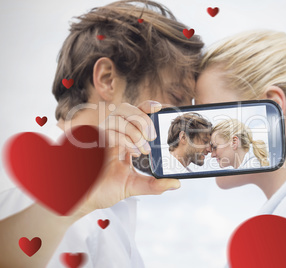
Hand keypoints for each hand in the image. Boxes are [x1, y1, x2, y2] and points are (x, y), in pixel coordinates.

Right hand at [72, 100, 179, 216]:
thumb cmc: (103, 190)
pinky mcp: (90, 141)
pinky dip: (123, 139)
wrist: (81, 200)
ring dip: (135, 131)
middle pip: (126, 108)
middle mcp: (111, 133)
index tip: (159, 107)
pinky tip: (130, 152)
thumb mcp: (134, 186)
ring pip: (118, 117)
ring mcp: (99, 136)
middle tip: (152, 137)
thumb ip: (154, 184)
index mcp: (122, 138)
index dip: (146, 106)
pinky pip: (107, 130)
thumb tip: (176, 184)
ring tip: (143, 150)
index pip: (134, 114)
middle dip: (143, 118)